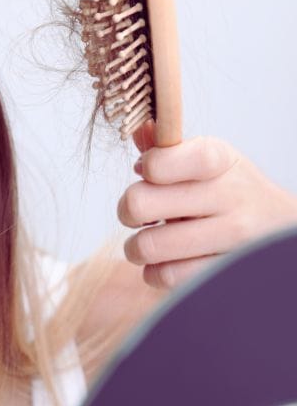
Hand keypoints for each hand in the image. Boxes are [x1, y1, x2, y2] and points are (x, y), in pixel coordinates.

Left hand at [119, 120, 296, 288]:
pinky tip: (166, 262)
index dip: (145, 169)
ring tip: (147, 242)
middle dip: (126, 210)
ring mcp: (232, 236)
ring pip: (149, 246)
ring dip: (136, 247)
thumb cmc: (228, 189)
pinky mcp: (227, 271)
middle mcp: (229, 195)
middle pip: (139, 204)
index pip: (160, 161)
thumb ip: (166, 148)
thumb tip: (138, 129)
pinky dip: (155, 272)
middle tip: (136, 215)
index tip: (149, 174)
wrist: (280, 227)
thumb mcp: (206, 160)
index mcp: (218, 160)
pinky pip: (166, 276)